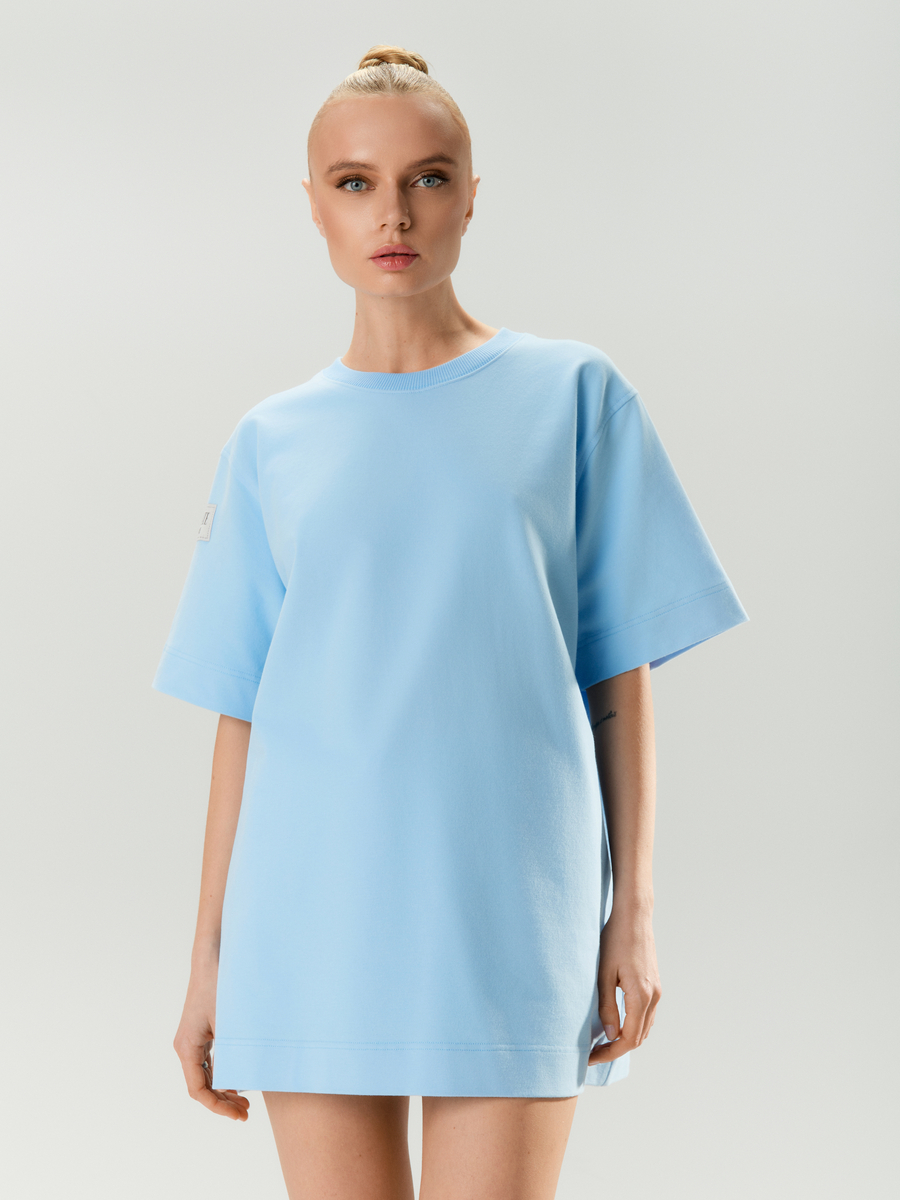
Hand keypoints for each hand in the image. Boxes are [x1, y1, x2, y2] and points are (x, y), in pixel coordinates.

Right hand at [173, 969, 249, 1120]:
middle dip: (223, 1102)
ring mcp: (193, 1038)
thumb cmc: (221, 986)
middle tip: (246, 1113)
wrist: (214, 956)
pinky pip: (209, 1061)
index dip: (218, 1107)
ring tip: (245, 1102)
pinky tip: (239, 1079)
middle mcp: (186, 1046)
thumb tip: (244, 1081)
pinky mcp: (202, 1031)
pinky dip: (223, 1073)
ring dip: (223, 1089)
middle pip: (201, 1085)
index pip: (198, 1090)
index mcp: (187, 1047)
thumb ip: (233, 1053)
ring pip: (206, 1074)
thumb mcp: (230, 1023)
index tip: (238, 1115)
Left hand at [588, 899, 660, 1065]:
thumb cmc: (615, 940)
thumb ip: (607, 1007)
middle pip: (638, 1037)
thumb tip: (611, 1036)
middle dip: (616, 1049)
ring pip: (644, 1027)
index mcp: (641, 995)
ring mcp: (656, 990)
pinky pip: (646, 1015)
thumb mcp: (604, 974)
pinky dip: (633, 1026)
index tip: (590, 1057)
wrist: (634, 916)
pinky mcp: (654, 984)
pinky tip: (616, 1024)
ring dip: (625, 1039)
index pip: (628, 1039)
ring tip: (601, 1042)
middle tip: (592, 1053)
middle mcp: (653, 996)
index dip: (610, 1052)